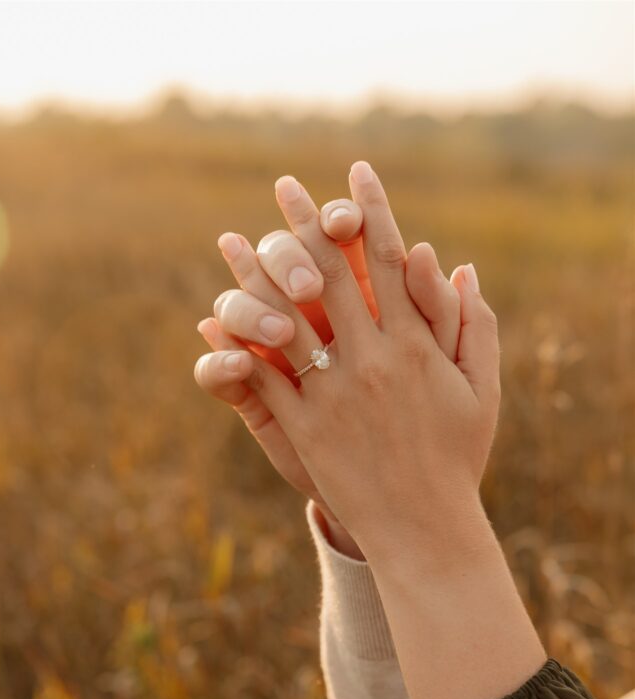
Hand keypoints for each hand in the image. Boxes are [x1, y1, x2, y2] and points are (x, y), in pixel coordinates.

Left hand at [204, 161, 499, 567]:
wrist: (424, 526)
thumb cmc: (458, 456)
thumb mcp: (481, 390)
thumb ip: (473, 325)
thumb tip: (457, 263)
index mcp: (418, 345)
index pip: (391, 261)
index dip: (372, 212)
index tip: (356, 172)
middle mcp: (373, 359)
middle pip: (331, 275)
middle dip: (305, 223)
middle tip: (285, 185)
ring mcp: (334, 393)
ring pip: (286, 317)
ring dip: (254, 273)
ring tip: (231, 237)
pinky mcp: (305, 427)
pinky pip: (265, 377)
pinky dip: (238, 344)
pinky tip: (217, 316)